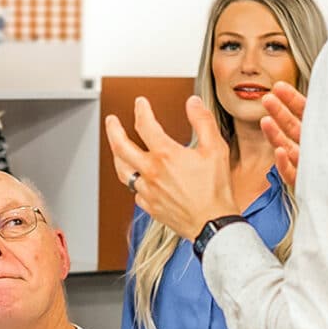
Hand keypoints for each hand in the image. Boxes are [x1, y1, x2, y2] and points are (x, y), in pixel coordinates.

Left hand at [104, 95, 237, 240]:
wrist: (213, 225)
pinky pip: (134, 191)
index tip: (140, 103)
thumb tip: (192, 103)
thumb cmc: (216, 190)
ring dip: (116, 155)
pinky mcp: (149, 206)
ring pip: (122, 170)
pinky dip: (134, 181)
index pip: (144, 125)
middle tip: (111, 120)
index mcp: (165, 155)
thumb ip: (203, 122)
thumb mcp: (216, 149)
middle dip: (113, 129)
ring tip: (116, 147)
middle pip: (121, 146)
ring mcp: (147, 190)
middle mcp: (151, 172)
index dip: (141, 110)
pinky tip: (137, 178)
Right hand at [260, 81, 304, 188]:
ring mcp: (308, 164)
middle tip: (266, 99)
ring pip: (287, 147)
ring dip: (275, 134)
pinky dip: (284, 163)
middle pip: (292, 126)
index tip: (279, 87)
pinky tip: (279, 152)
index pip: (306, 111)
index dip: (292, 99)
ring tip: (265, 122)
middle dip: (278, 111)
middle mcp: (314, 147)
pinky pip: (292, 173)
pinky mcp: (305, 182)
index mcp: (324, 132)